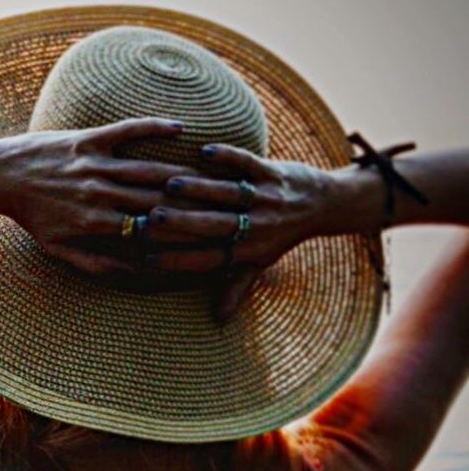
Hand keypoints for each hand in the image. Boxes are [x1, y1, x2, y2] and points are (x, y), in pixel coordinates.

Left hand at [0, 117, 196, 273]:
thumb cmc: (30, 217)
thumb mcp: (57, 249)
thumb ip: (94, 263)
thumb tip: (132, 275)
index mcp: (92, 223)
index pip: (145, 230)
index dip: (177, 234)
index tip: (207, 237)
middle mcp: (97, 194)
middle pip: (153, 200)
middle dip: (189, 204)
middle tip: (225, 205)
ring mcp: (93, 164)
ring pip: (147, 168)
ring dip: (181, 171)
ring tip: (213, 174)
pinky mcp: (87, 139)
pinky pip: (127, 131)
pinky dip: (154, 127)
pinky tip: (181, 127)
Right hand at [143, 144, 337, 320]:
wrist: (325, 204)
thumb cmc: (282, 236)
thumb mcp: (261, 263)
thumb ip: (236, 285)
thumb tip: (218, 319)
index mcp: (249, 251)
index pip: (208, 259)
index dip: (178, 261)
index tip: (146, 259)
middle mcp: (258, 226)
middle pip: (215, 226)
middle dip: (183, 223)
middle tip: (151, 220)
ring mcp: (267, 198)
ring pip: (229, 193)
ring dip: (199, 188)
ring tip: (169, 185)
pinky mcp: (274, 173)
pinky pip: (249, 163)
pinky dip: (229, 157)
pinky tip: (204, 151)